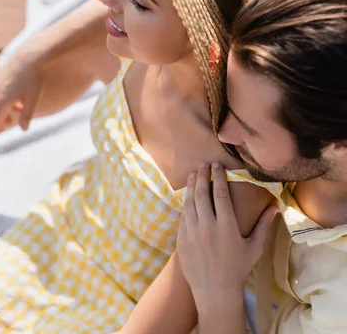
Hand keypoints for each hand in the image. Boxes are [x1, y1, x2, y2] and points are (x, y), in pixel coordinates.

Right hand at [0, 53, 44, 131]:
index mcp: (4, 100)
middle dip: (3, 117)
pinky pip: (1, 88)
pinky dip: (6, 95)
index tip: (3, 130)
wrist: (31, 56)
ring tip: (20, 107)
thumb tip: (23, 130)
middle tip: (12, 122)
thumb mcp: (33, 100)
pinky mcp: (3, 73)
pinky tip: (19, 93)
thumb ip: (27, 116)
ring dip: (6, 105)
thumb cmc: (34, 80)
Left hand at [177, 163, 277, 308]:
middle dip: (202, 176)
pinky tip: (187, 196)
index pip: (220, 194)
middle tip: (203, 164)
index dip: (218, 177)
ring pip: (189, 202)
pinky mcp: (182, 239)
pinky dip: (185, 203)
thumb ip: (263, 226)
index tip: (217, 165)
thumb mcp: (254, 248)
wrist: (215, 291)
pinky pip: (183, 216)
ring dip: (191, 186)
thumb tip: (275, 207)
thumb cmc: (238, 269)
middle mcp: (208, 227)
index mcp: (226, 227)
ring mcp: (192, 233)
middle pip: (202, 194)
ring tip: (193, 174)